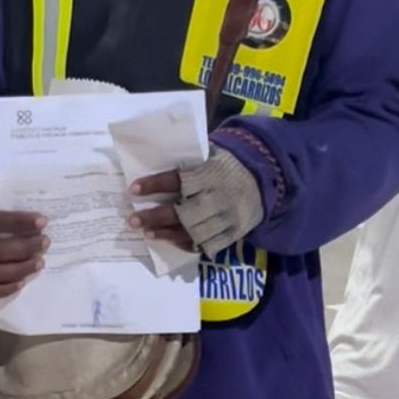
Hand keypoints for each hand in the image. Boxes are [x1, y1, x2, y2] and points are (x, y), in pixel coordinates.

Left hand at [132, 148, 264, 257]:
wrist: (266, 179)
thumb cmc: (229, 164)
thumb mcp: (213, 154)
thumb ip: (190, 160)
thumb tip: (156, 158)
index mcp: (210, 174)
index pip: (177, 180)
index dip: (154, 185)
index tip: (133, 189)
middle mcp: (217, 198)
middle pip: (181, 212)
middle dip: (155, 217)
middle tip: (132, 220)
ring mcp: (225, 218)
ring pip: (192, 231)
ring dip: (166, 233)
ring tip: (147, 233)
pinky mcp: (232, 232)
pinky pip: (206, 244)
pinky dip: (186, 244)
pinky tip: (170, 241)